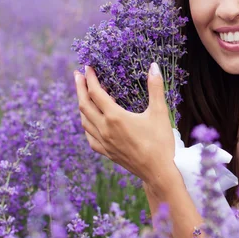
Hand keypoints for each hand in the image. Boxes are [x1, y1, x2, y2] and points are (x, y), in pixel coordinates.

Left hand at [74, 63, 177, 190]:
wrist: (158, 171)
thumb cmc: (160, 141)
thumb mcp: (159, 112)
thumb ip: (155, 88)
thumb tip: (154, 66)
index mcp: (115, 117)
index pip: (95, 92)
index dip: (90, 78)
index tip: (88, 67)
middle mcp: (104, 129)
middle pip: (84, 104)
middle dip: (80, 88)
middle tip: (78, 75)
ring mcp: (103, 142)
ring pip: (84, 120)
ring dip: (82, 105)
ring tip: (84, 95)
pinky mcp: (106, 152)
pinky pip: (89, 136)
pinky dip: (86, 124)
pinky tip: (91, 121)